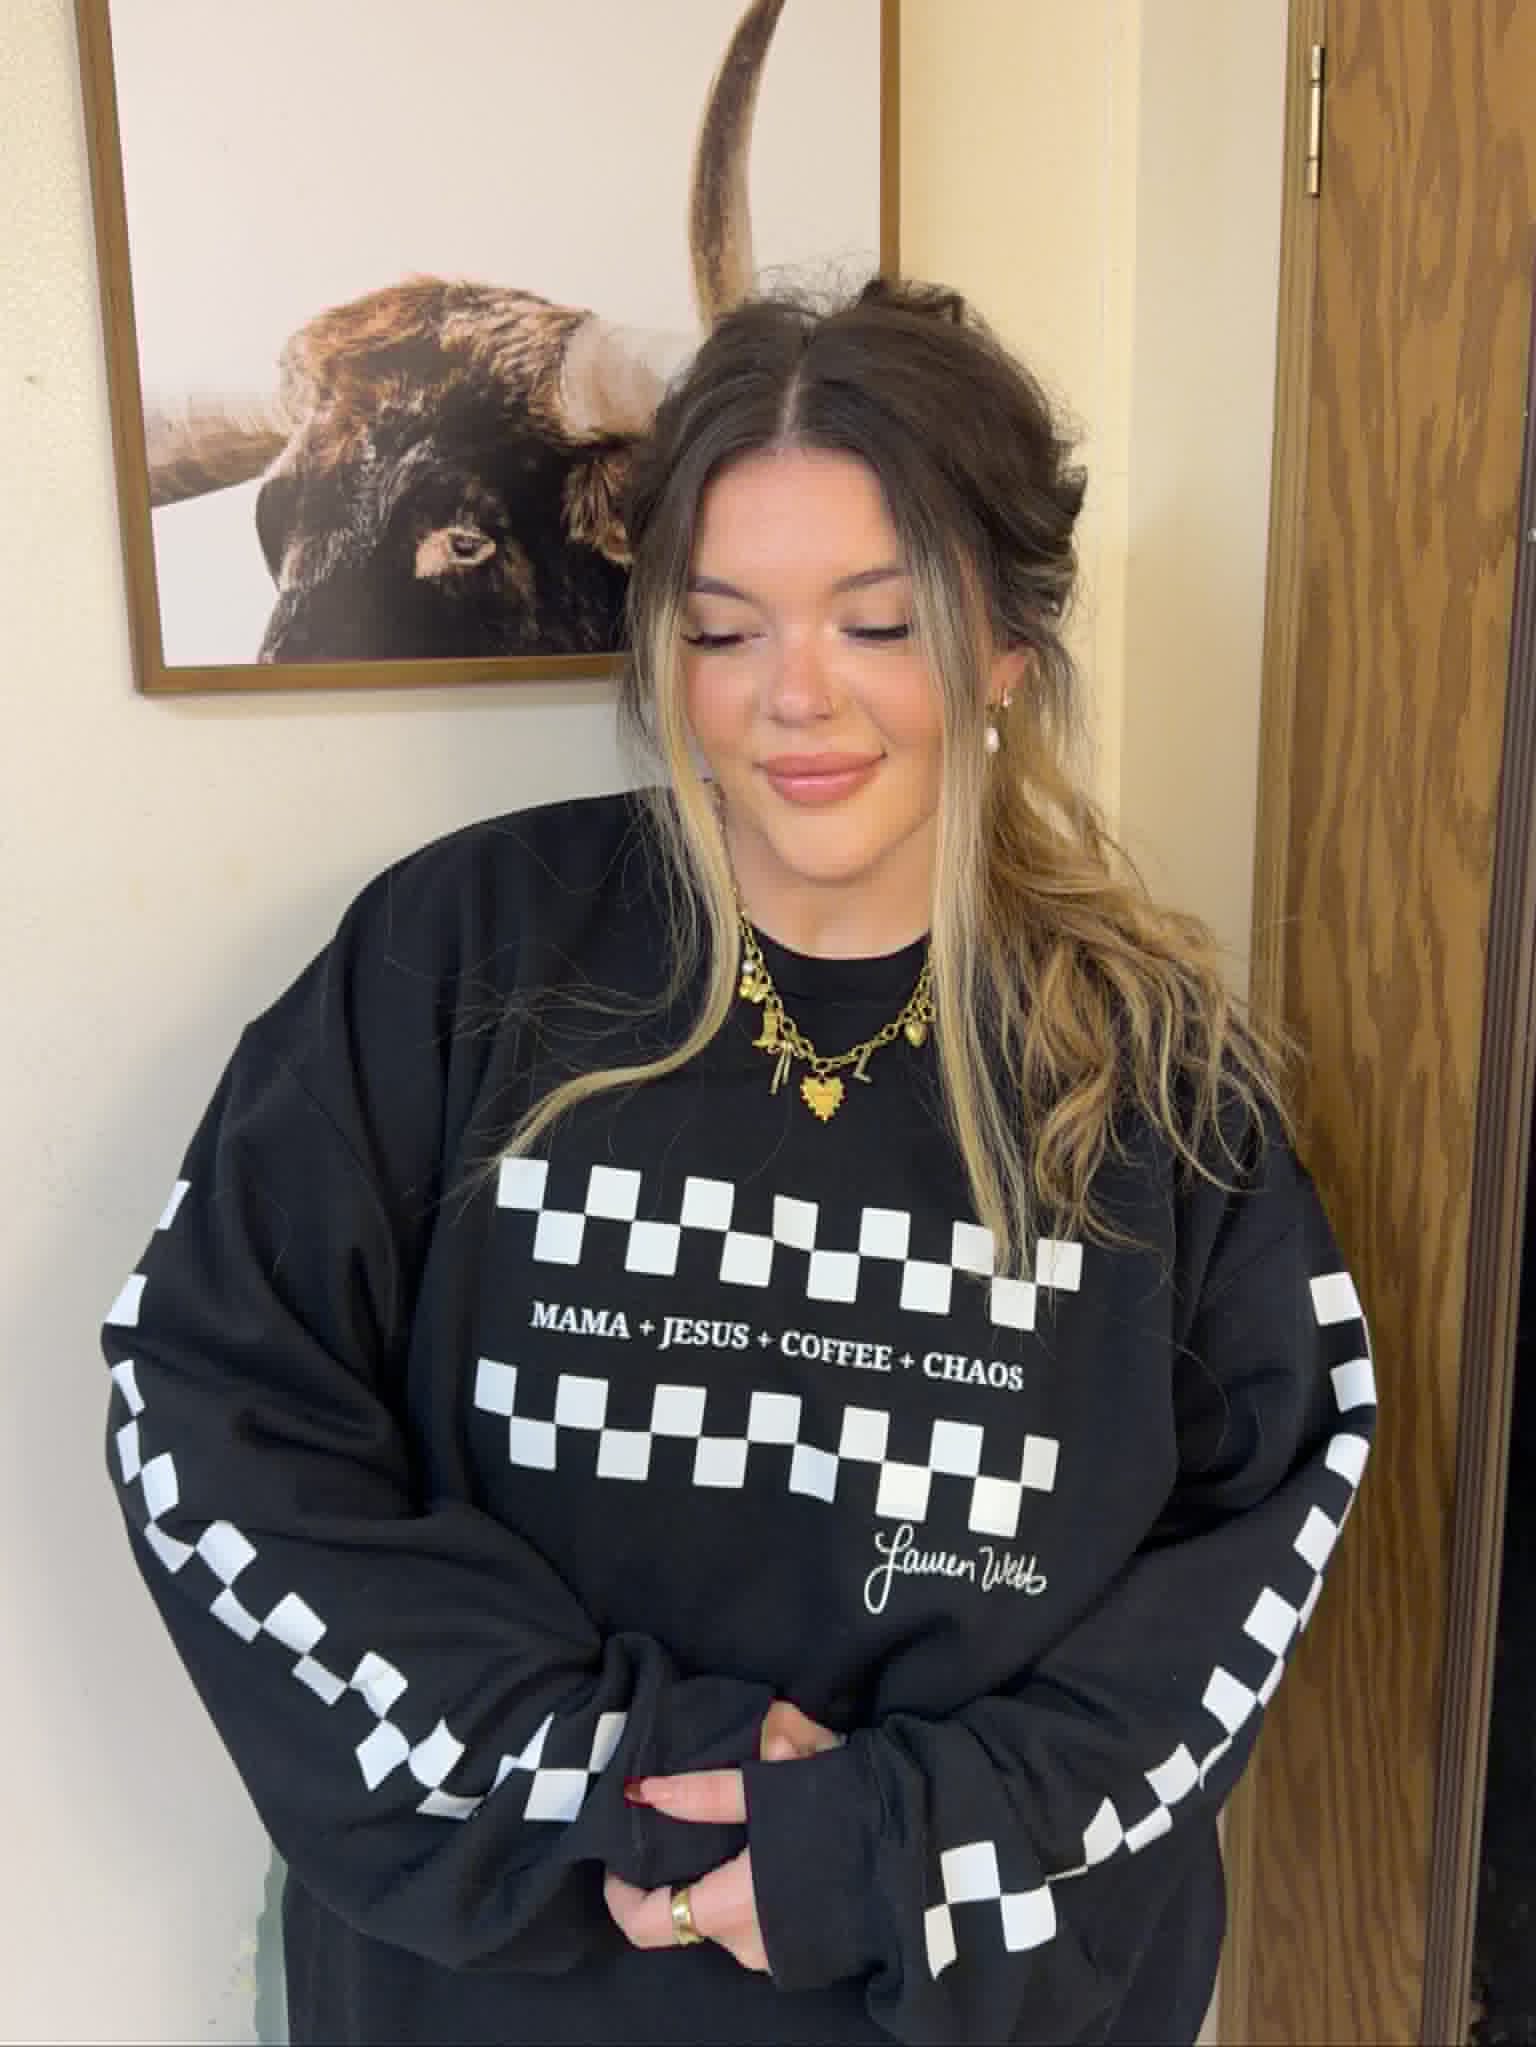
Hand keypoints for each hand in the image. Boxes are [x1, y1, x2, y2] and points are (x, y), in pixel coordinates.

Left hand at [606, 1705, 840, 1969]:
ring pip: (729, 1914)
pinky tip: (786, 1841)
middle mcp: (753, 1947)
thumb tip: (643, 1793)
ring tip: (754, 1813)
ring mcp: (787, 1957)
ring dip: (728, 1873)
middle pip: (691, 1912)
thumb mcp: (773, 1785)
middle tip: (698, 1810)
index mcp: (735, 1909)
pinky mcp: (816, 1953)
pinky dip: (759, 1886)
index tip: (620, 1853)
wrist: (937, 1848)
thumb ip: (703, 1792)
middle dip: (687, 1866)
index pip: (648, 1925)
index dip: (621, 1893)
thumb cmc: (850, 1811)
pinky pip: (764, 1920)